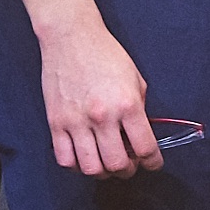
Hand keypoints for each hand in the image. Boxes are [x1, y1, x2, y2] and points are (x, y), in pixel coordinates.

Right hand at [39, 17, 162, 177]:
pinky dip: (77, 166)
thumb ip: (138, 110)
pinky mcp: (56, 123)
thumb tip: (139, 135)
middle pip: (117, 164)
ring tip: (107, 163)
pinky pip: (65, 159)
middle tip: (130, 164)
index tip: (154, 163)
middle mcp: (102, 117)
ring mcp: (76, 122)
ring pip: (90, 168)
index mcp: (127, 105)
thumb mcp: (135, 80)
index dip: (153, 162)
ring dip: (103, 172)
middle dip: (128, 170)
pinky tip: (84, 157)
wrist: (71, 37)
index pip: (145, 148)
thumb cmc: (105, 54)